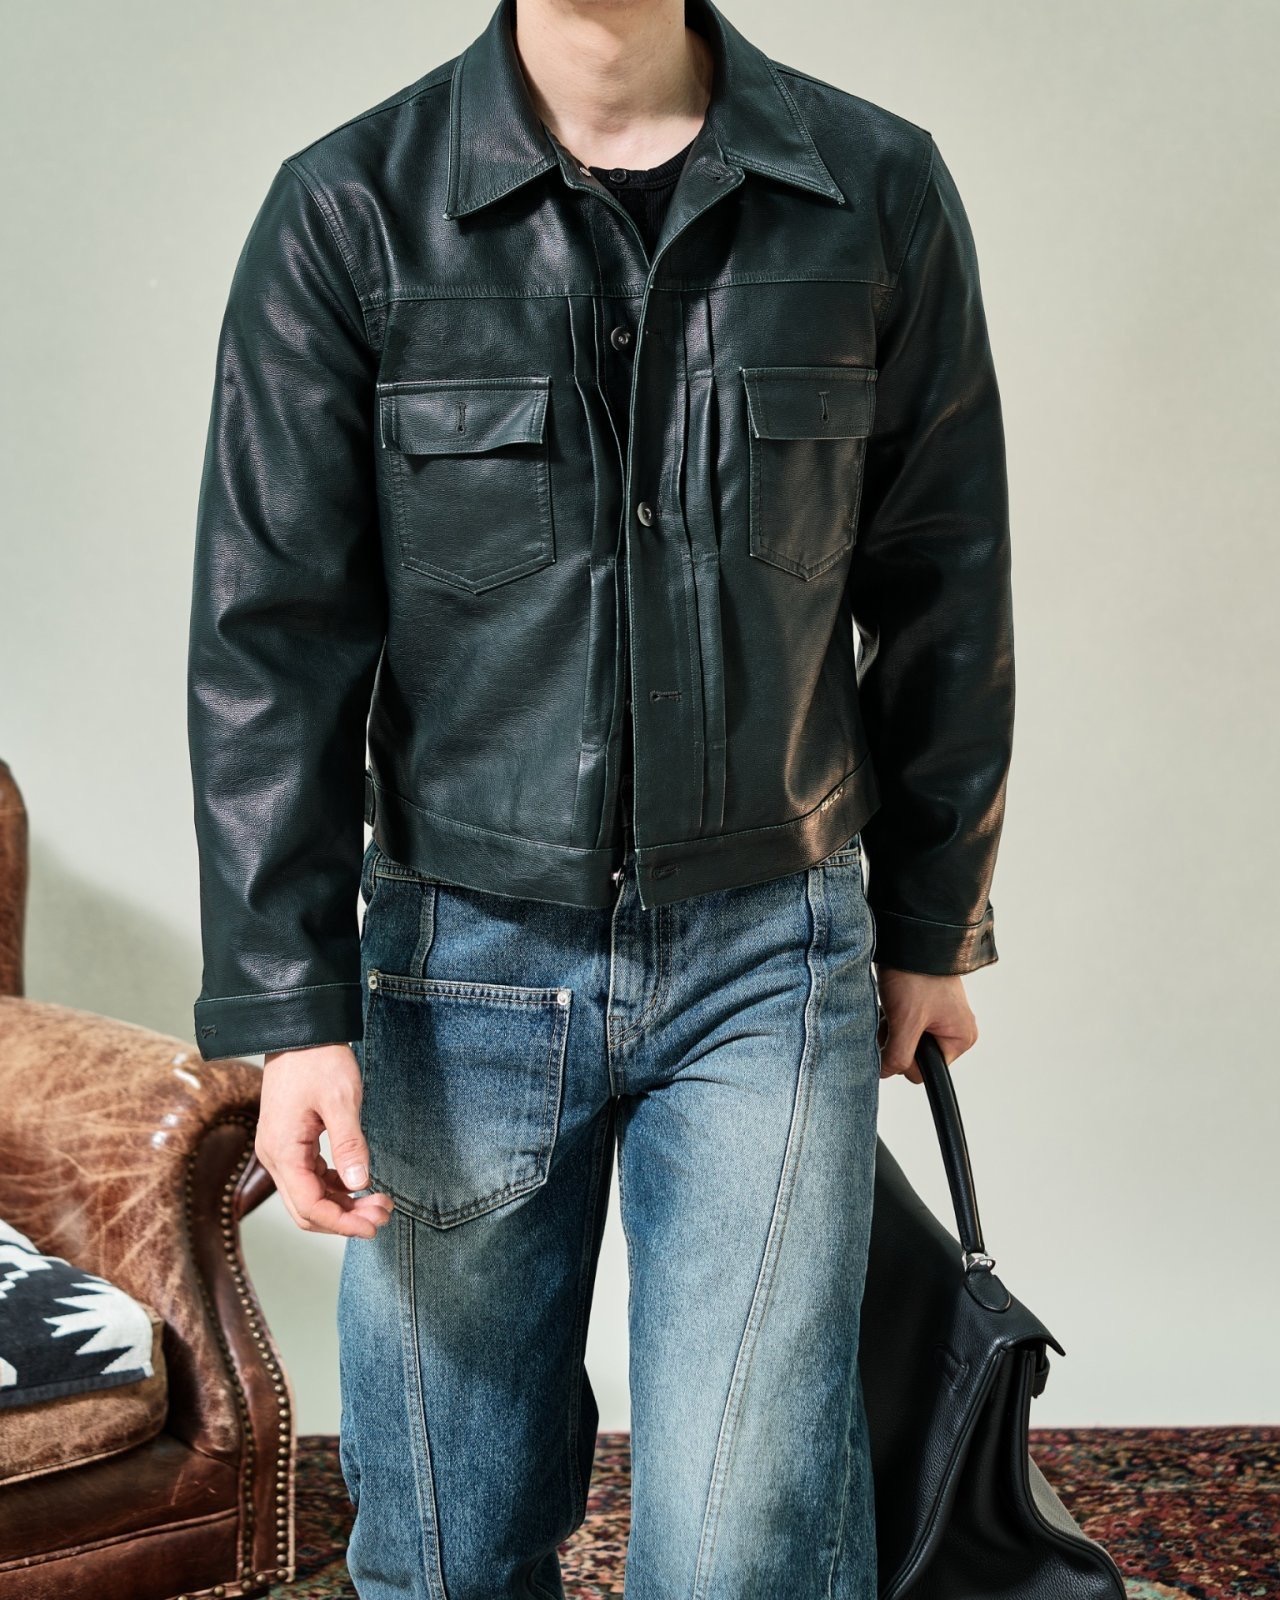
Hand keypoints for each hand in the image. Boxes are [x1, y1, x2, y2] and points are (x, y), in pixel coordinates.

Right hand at [256, 1043, 393, 1236]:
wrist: (299, 1030)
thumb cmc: (318, 1059)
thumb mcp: (341, 1100)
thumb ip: (350, 1144)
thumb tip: (360, 1185)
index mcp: (283, 1151)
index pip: (310, 1207)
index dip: (342, 1223)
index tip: (374, 1225)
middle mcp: (275, 1156)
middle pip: (306, 1210)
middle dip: (344, 1218)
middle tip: (382, 1215)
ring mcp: (280, 1150)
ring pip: (308, 1196)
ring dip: (341, 1204)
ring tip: (378, 1201)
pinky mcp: (290, 1141)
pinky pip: (309, 1177)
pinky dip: (334, 1186)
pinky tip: (359, 1183)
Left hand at [874, 967, 977, 1084]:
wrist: (911, 935)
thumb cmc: (917, 975)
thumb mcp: (906, 1022)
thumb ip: (898, 1056)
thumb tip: (886, 1072)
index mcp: (960, 1038)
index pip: (924, 1072)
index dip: (904, 1058)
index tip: (898, 1034)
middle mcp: (954, 1028)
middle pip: (913, 1055)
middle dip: (895, 1040)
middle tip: (892, 1016)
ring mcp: (938, 1015)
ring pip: (904, 1038)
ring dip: (891, 1027)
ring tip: (891, 1005)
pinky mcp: (923, 1003)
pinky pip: (902, 1022)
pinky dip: (891, 1015)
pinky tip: (890, 1000)